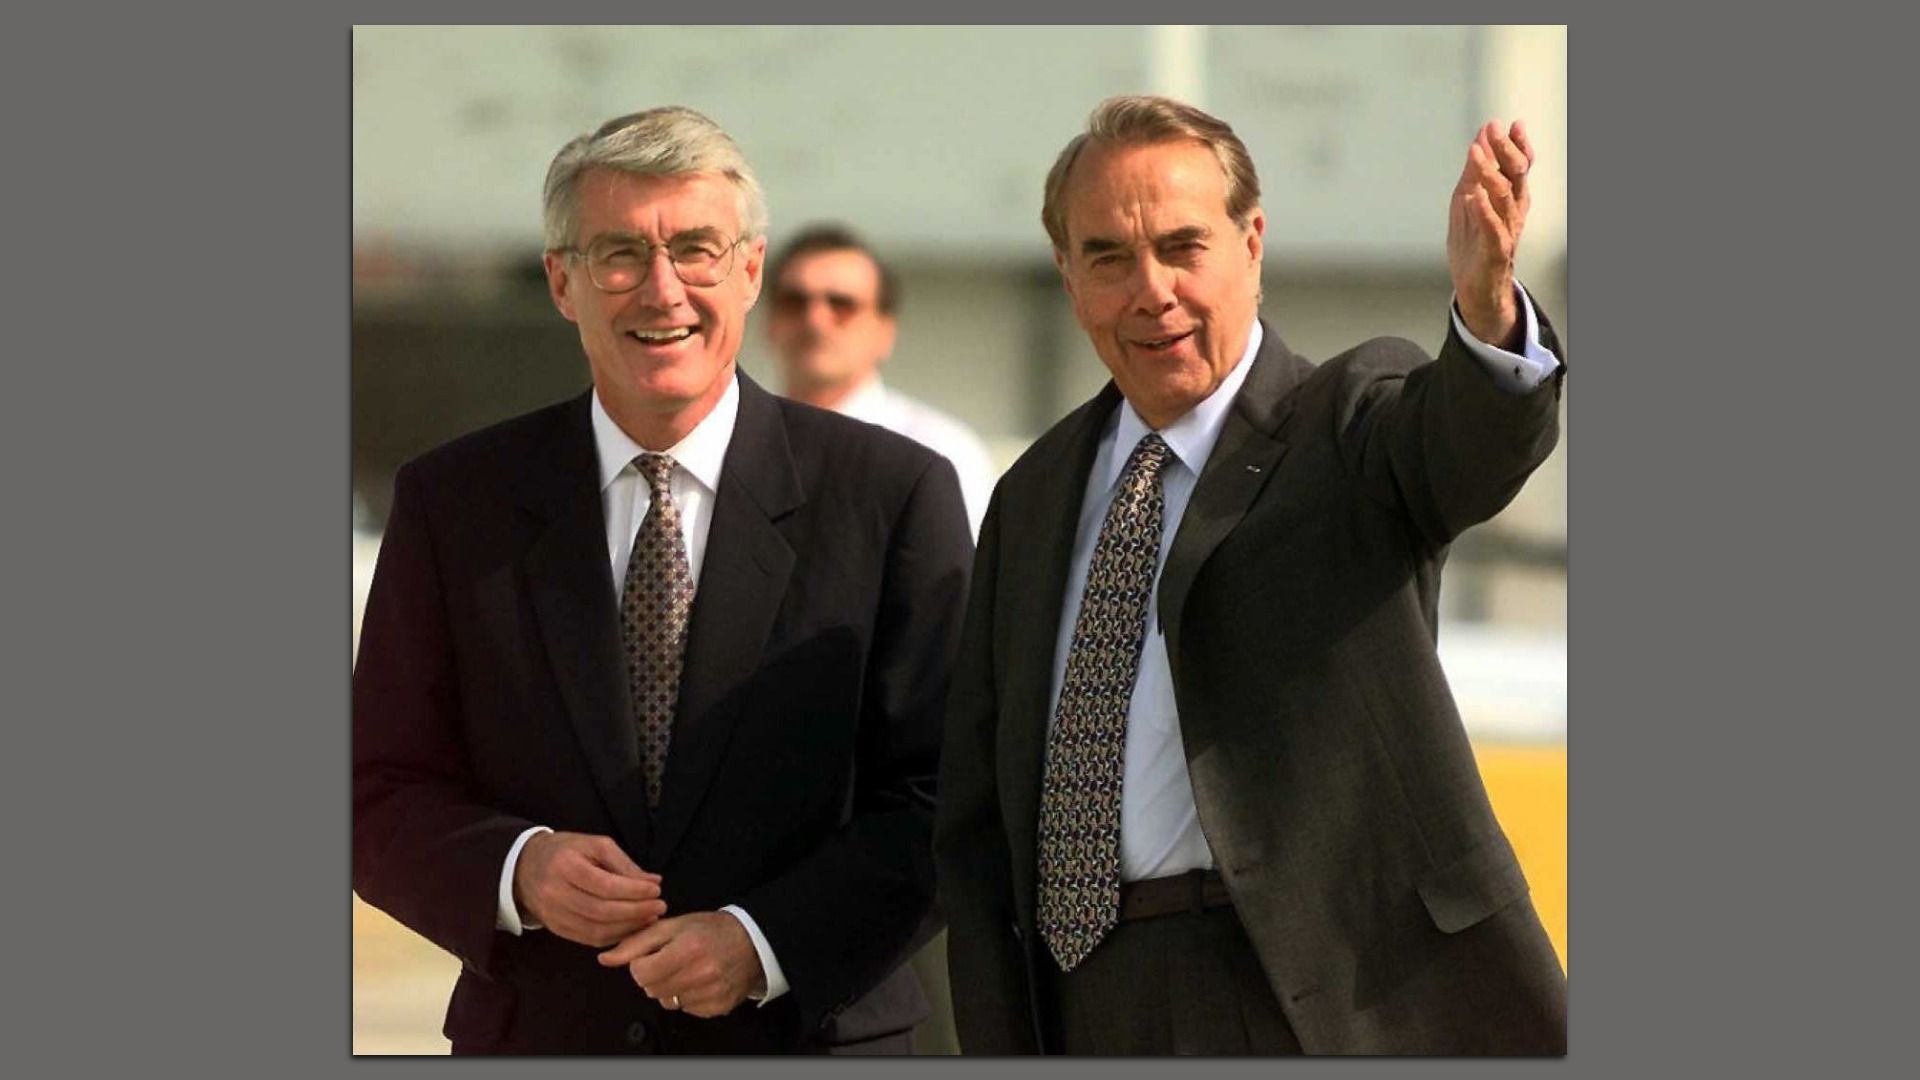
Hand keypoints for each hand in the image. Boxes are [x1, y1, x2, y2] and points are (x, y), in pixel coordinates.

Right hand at [511, 831, 665, 946]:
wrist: (526, 866)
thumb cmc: (566, 851)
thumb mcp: (595, 845)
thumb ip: (624, 864)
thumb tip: (653, 882)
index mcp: (566, 866)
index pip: (605, 885)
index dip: (634, 891)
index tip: (656, 890)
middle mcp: (555, 893)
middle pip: (601, 911)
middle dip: (636, 912)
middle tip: (660, 907)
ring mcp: (553, 915)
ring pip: (596, 930)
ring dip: (628, 928)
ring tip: (650, 918)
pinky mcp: (556, 929)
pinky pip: (588, 939)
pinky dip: (614, 936)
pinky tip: (631, 928)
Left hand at [597, 911, 767, 1018]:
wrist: (753, 941)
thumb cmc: (709, 929)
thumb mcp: (672, 925)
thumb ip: (636, 942)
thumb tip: (604, 959)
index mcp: (687, 949)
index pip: (640, 972)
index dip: (642, 963)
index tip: (655, 954)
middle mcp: (700, 974)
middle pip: (651, 989)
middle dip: (654, 975)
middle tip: (671, 960)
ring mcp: (711, 993)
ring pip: (666, 1002)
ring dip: (669, 987)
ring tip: (686, 969)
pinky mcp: (718, 1007)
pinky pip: (685, 1009)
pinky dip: (686, 997)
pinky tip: (699, 980)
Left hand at [1447, 119, 1535, 347]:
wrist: (1475, 286)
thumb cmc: (1474, 240)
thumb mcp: (1470, 199)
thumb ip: (1477, 170)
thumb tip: (1481, 135)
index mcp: (1511, 197)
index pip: (1521, 166)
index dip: (1518, 144)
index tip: (1510, 124)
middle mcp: (1514, 211)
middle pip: (1516, 175)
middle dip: (1506, 150)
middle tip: (1494, 129)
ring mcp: (1506, 230)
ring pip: (1504, 198)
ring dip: (1490, 173)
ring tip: (1475, 153)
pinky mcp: (1494, 250)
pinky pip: (1492, 228)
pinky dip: (1483, 211)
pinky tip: (1473, 196)